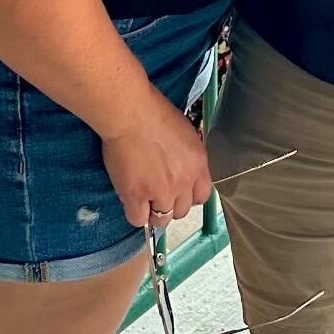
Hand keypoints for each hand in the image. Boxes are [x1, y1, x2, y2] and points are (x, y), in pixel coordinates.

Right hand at [102, 92, 212, 230]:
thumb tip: (179, 169)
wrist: (131, 114)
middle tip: (157, 193)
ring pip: (162, 219)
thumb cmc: (155, 113)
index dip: (188, 197)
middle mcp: (183, 182)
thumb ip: (186, 157)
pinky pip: (138, 220)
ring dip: (153, 212)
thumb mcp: (185, 133)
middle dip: (170, 204)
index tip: (178, 192)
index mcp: (198, 164)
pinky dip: (135, 214)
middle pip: (182, 211)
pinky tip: (131, 201)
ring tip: (143, 199)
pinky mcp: (136, 196)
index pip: (202, 196)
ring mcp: (160, 191)